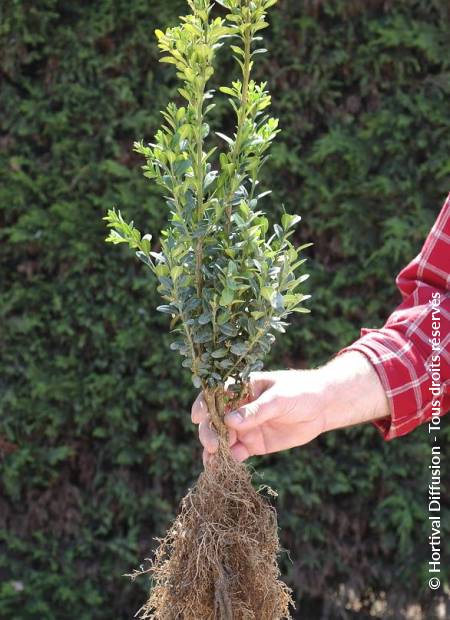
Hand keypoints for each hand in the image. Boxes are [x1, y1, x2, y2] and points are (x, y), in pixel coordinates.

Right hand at [191, 352, 389, 462]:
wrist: (322, 407)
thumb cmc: (300, 392)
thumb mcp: (278, 398)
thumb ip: (256, 410)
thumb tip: (229, 421)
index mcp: (240, 388)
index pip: (214, 394)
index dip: (203, 405)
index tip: (198, 417)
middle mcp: (237, 407)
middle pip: (214, 420)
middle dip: (209, 432)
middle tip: (213, 445)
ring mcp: (244, 426)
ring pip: (221, 439)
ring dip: (214, 450)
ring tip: (212, 463)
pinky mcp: (252, 444)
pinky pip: (234, 453)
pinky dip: (226, 461)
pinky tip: (221, 470)